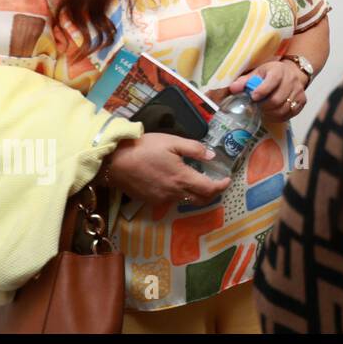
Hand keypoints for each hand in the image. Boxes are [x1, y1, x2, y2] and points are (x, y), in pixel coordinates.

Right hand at [105, 134, 230, 206]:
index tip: (227, 179)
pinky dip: (180, 194)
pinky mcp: (150, 201)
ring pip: (186, 201)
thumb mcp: (172, 142)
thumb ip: (194, 149)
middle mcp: (174, 193)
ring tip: (198, 181)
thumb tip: (212, 156)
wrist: (115, 161)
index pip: (209, 189)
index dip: (221, 186)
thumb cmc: (144, 148)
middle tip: (216, 183)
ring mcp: (161, 199)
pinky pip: (171, 201)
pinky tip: (178, 183)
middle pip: (200, 200)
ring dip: (195, 194)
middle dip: (212, 193)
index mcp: (182, 178)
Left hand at [230, 59, 307, 119]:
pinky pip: (290, 113)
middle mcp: (291, 80)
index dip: (262, 91)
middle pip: (277, 99)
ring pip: (284, 109)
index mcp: (278, 70)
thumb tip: (233, 89)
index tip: (253, 97)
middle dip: (264, 106)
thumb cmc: (271, 74)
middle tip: (257, 106)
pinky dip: (280, 116)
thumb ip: (245, 81)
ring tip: (264, 110)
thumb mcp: (258, 72)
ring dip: (271, 113)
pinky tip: (273, 113)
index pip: (272, 81)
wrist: (293, 73)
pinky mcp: (302, 100)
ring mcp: (298, 91)